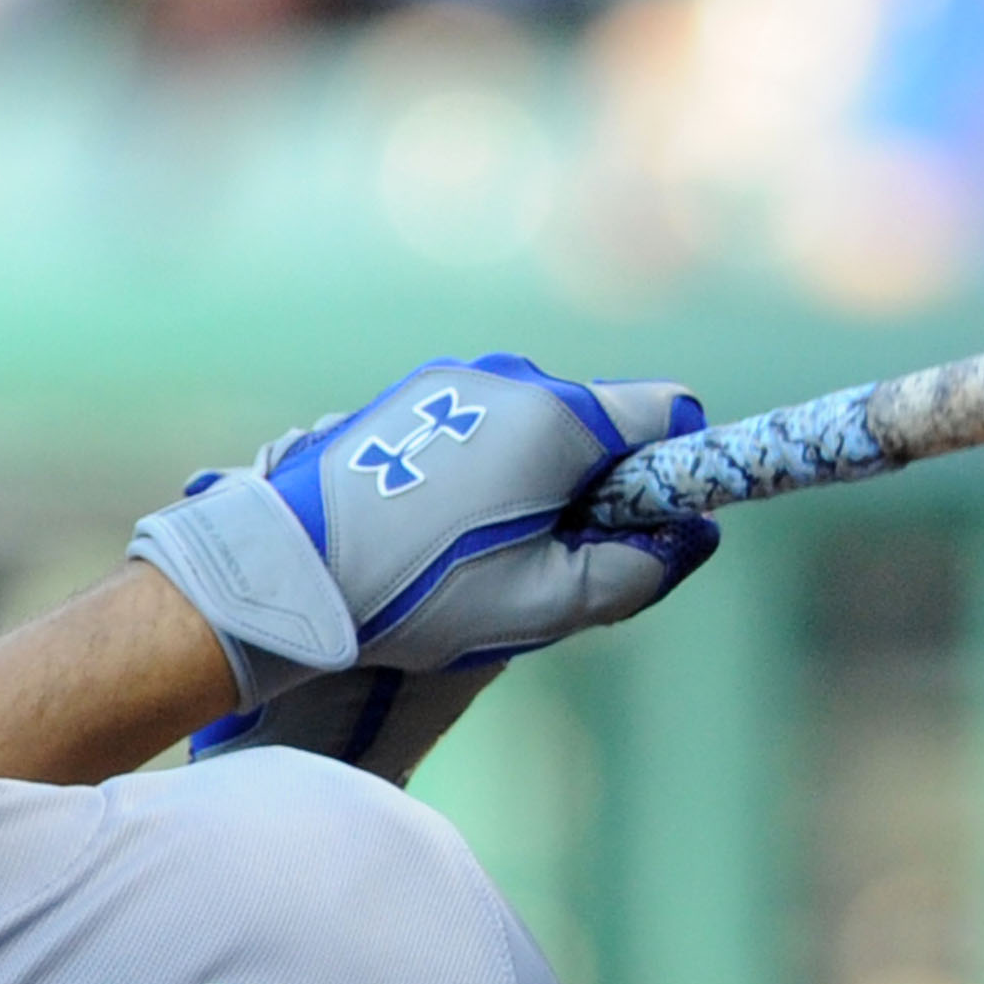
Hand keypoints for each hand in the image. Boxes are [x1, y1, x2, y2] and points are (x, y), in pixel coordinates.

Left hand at [126, 354, 718, 784]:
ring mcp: (456, 380)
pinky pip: (481, 427)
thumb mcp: (547, 603)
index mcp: (557, 419)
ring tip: (481, 553)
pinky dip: (484, 472)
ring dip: (535, 481)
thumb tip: (692, 539)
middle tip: (551, 560)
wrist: (291, 570)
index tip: (650, 525)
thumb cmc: (424, 592)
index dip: (674, 469)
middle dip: (597, 487)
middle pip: (598, 424)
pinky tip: (439, 530)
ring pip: (536, 427)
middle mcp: (512, 379)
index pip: (665, 412)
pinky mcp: (411, 399)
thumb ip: (636, 570)